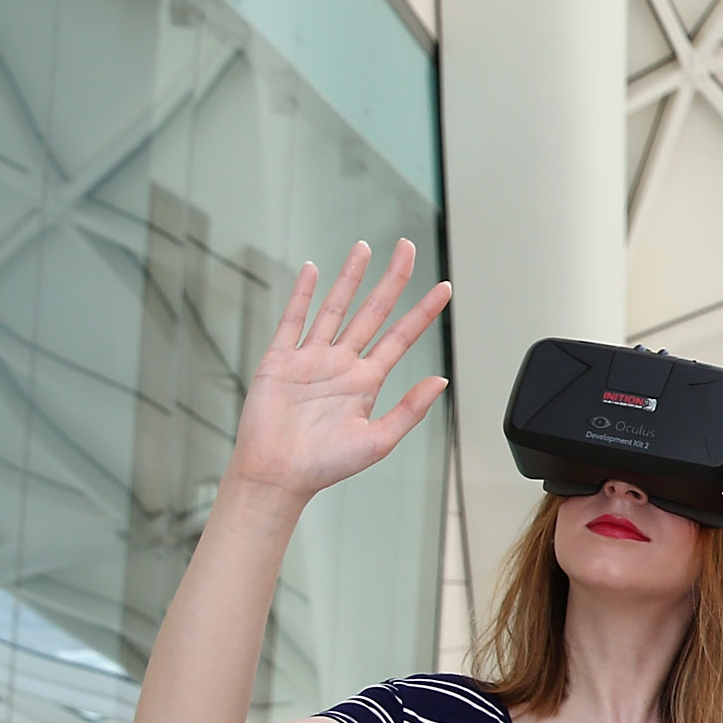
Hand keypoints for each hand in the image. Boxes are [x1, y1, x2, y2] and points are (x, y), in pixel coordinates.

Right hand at [225, 241, 450, 501]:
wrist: (278, 475)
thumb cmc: (325, 466)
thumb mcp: (378, 440)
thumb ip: (410, 409)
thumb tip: (441, 380)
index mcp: (367, 382)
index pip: (402, 336)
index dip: (423, 311)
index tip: (444, 288)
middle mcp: (342, 364)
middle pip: (372, 311)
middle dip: (392, 279)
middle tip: (407, 248)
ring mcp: (311, 358)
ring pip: (335, 307)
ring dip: (350, 277)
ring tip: (364, 248)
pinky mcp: (280, 360)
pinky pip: (293, 320)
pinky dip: (301, 294)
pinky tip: (312, 270)